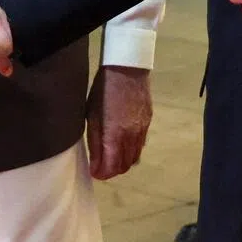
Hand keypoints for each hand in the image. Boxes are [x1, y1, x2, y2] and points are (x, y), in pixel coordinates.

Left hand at [85, 65, 152, 179]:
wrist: (127, 67)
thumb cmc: (103, 89)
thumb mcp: (92, 115)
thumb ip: (95, 142)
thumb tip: (95, 166)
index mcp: (116, 136)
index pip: (112, 168)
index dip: (102, 174)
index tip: (93, 172)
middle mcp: (132, 137)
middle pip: (125, 166)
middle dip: (111, 170)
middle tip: (100, 165)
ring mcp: (143, 130)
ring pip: (135, 157)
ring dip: (122, 162)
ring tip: (111, 155)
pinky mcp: (148, 122)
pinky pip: (141, 144)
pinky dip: (131, 150)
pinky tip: (123, 142)